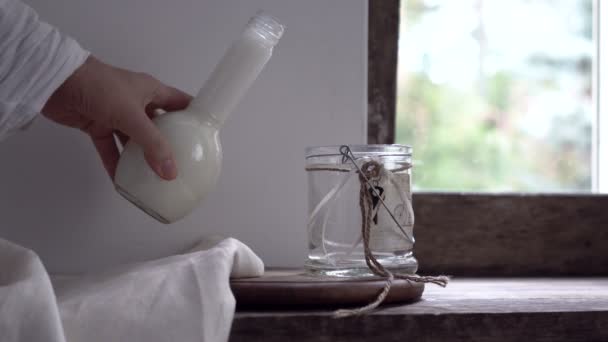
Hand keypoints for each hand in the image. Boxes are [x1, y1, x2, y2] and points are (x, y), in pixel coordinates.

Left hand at [42, 56, 191, 179]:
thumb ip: (152, 145)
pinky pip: (111, 149)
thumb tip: (170, 172)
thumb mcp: (132, 115)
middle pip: (159, 126)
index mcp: (151, 91)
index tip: (206, 136)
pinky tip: (124, 182)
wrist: (56, 81)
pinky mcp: (97, 125)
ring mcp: (116, 115)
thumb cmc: (100, 87)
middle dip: (169, 144)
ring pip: (134, 140)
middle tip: (183, 163)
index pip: (180, 103)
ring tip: (156, 177)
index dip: (194, 117)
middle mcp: (137, 103)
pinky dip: (116, 164)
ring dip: (142, 157)